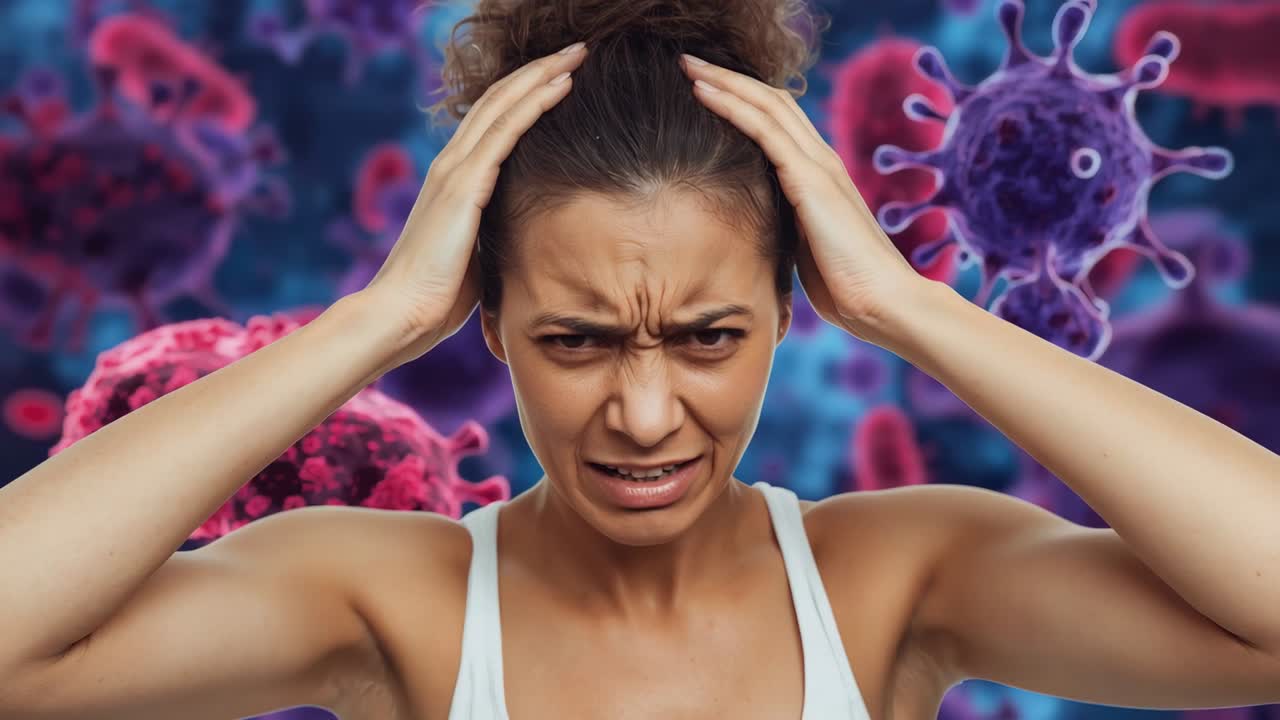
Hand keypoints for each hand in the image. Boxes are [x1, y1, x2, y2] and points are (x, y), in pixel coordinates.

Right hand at [357, 41, 589, 370]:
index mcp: (454, 179)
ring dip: (543, 75)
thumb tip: (526, 236)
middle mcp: (452, 164)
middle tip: (576, 50)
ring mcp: (456, 170)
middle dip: (539, 70)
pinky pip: (506, 132)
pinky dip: (535, 104)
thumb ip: (495, 232)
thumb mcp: (476, 254)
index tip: (561, 76)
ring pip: (504, 105)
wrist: (403, 313)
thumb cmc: (439, 297)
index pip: (493, 120)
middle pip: (499, 100)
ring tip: (577, 55)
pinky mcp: (464, 185)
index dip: (525, 92)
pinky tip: (561, 86)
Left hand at [679, 54, 923, 345]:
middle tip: (691, 62)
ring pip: (766, 104)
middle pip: (771, 101)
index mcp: (819, 175)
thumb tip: (756, 227)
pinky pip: (763, 129)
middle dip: (730, 78)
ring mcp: (817, 165)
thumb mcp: (804, 247)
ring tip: (690, 65)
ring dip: (725, 80)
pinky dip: (731, 105)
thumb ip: (786, 226)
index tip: (707, 88)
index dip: (745, 99)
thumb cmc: (845, 285)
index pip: (779, 121)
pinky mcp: (809, 179)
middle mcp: (820, 160)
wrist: (880, 301)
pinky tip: (703, 91)